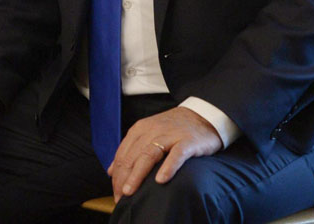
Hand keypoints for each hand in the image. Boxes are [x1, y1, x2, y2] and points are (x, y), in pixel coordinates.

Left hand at [108, 106, 222, 202]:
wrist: (203, 116)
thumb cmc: (174, 129)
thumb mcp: (148, 135)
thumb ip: (130, 151)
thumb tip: (111, 171)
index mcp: (140, 130)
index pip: (122, 155)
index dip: (117, 176)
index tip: (116, 194)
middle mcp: (152, 131)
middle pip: (132, 156)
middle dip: (123, 179)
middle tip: (121, 198)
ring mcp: (170, 135)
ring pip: (148, 155)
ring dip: (137, 175)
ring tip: (130, 191)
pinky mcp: (188, 141)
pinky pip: (176, 155)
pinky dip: (168, 167)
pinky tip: (161, 180)